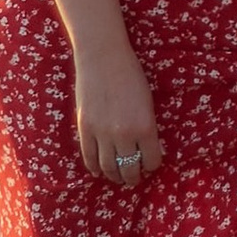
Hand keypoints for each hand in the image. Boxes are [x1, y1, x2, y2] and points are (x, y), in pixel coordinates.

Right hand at [74, 44, 162, 187]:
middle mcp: (124, 135)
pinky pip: (89, 157)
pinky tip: (99, 170)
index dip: (152, 166)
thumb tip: (145, 150)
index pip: (151, 161)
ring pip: (109, 167)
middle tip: (134, 178)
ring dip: (115, 176)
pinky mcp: (84, 129)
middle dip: (133, 176)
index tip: (150, 165)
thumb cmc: (131, 75)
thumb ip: (146, 128)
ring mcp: (102, 134)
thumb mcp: (147, 103)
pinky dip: (95, 167)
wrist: (103, 58)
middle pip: (129, 168)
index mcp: (146, 127)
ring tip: (119, 177)